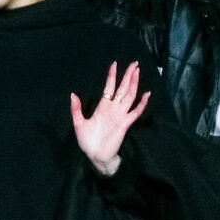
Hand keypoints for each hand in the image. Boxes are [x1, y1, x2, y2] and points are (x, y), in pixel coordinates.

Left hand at [71, 61, 150, 176]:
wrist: (95, 156)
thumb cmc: (87, 141)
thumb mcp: (78, 123)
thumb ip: (76, 109)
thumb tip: (72, 94)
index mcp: (102, 107)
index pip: (109, 87)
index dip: (112, 76)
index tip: (114, 64)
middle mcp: (113, 109)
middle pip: (123, 88)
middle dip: (128, 75)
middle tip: (134, 63)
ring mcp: (120, 115)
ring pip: (130, 96)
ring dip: (134, 84)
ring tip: (137, 71)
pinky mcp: (125, 123)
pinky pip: (135, 112)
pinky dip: (141, 103)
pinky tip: (146, 94)